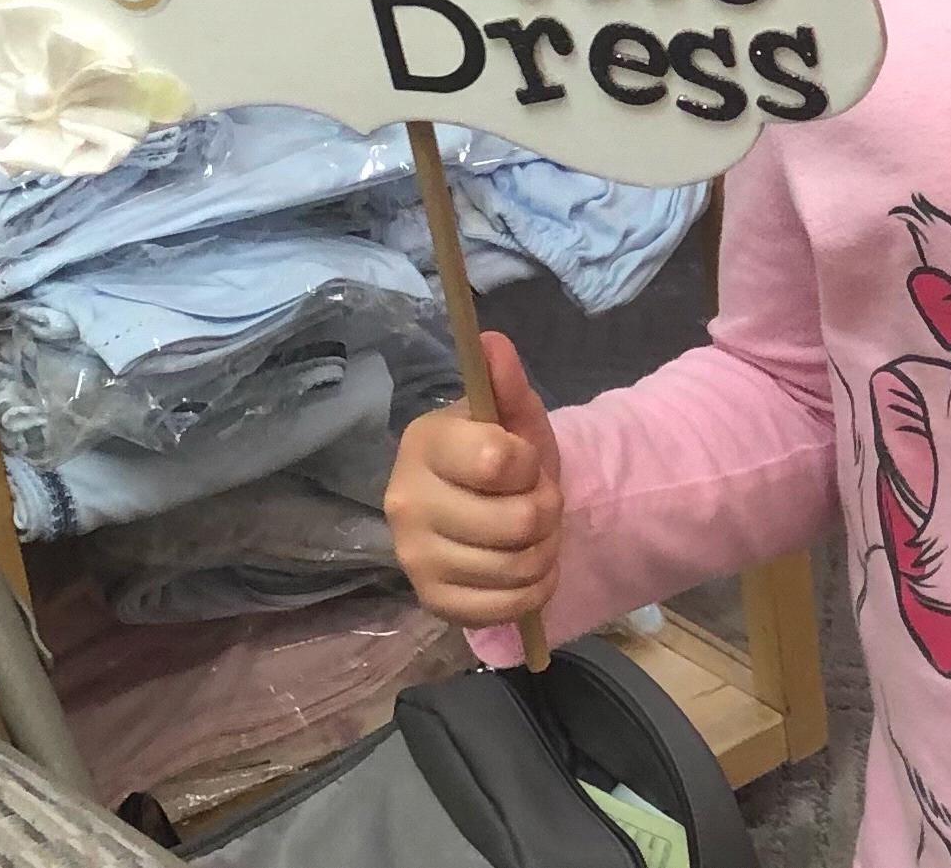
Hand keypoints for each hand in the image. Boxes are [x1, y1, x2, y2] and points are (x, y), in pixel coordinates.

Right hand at [386, 331, 562, 628]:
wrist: (489, 506)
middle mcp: (404, 502)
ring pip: (516, 567)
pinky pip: (507, 609)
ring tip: (534, 533)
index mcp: (423, 444)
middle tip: (536, 499)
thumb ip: (506, 382)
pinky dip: (534, 590)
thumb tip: (492, 341)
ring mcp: (413, 558)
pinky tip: (528, 568)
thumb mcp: (514, 415)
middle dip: (546, 510)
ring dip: (544, 550)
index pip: (496, 460)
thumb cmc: (503, 453)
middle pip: (516, 522)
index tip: (523, 459)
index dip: (528, 463)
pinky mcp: (430, 602)